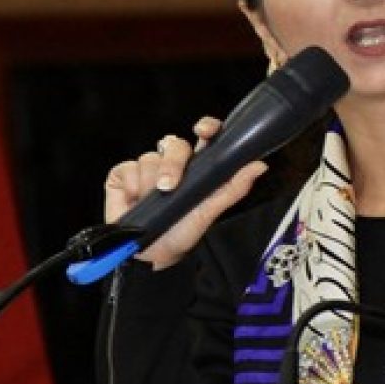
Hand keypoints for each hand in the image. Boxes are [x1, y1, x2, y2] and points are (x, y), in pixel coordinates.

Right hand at [104, 116, 267, 269]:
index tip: (203, 130)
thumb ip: (234, 188)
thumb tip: (260, 166)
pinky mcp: (124, 174)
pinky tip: (135, 200)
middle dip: (172, 164)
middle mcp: (173, 163)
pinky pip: (127, 168)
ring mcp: (148, 168)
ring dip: (150, 182)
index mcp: (197, 167)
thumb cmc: (181, 232)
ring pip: (150, 157)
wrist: (149, 255)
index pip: (204, 137)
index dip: (205, 128)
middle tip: (168, 187)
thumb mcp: (209, 212)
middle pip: (175, 145)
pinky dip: (132, 185)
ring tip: (152, 203)